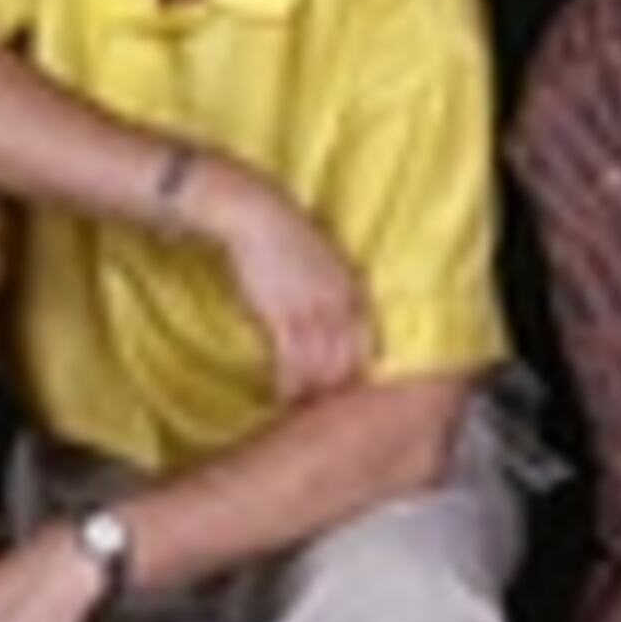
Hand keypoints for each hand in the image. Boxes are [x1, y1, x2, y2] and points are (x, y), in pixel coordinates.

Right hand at [191, 159, 368, 401]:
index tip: (350, 384)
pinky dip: (290, 382)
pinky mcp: (280, 315)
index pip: (365, 338)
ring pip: (320, 363)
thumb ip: (330, 285)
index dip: (359, 365)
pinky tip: (284, 395)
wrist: (255, 213)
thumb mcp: (320, 257)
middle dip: (338, 385)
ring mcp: (309, 310)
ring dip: (314, 390)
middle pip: (346, 357)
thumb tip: (327, 310)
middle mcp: (336, 303)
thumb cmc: (282, 230)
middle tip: (327, 406)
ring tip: (305, 408)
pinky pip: (291, 359)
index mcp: (350, 286)